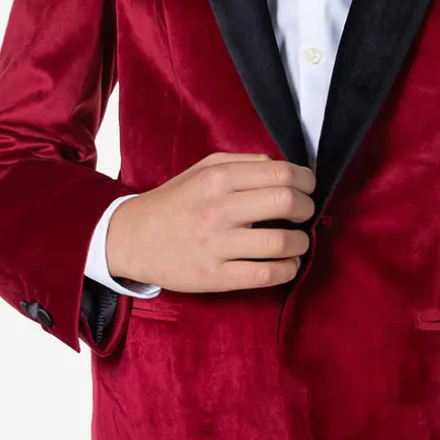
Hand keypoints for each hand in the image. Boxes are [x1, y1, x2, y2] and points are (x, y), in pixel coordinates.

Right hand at [106, 151, 315, 293]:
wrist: (131, 238)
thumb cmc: (174, 201)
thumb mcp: (203, 169)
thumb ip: (243, 163)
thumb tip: (284, 169)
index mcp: (218, 178)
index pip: (281, 174)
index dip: (306, 181)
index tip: (309, 187)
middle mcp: (219, 209)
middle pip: (286, 203)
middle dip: (307, 208)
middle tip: (305, 212)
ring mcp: (217, 245)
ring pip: (281, 242)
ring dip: (301, 242)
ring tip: (298, 240)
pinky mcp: (215, 277)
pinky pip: (265, 274)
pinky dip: (288, 269)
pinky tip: (288, 263)